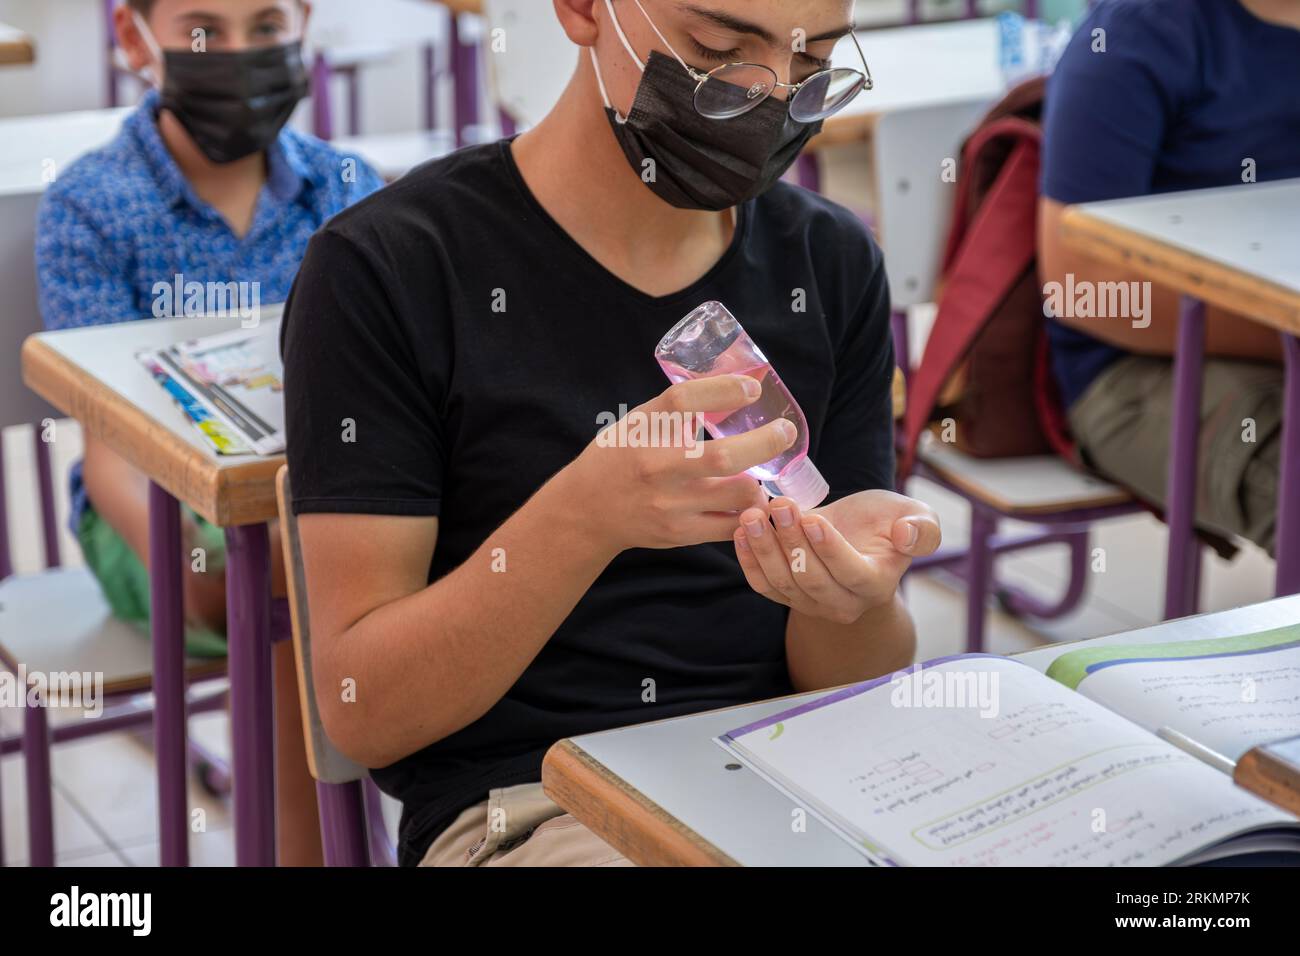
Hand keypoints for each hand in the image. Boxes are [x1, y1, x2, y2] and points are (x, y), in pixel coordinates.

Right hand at [566, 375, 796, 552]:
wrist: (587, 510)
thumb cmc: (620, 456)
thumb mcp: (639, 421)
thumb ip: (678, 408)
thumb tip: (734, 382)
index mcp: (643, 428)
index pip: (685, 400)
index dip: (724, 389)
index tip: (752, 388)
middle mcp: (655, 465)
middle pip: (722, 457)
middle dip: (765, 443)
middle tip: (784, 432)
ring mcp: (668, 504)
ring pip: (737, 494)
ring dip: (760, 482)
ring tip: (764, 473)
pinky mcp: (679, 533)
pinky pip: (731, 525)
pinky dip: (749, 512)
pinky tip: (751, 502)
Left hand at [733, 489, 940, 623]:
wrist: (859, 537)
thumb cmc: (888, 523)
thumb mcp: (918, 517)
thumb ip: (923, 530)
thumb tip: (906, 536)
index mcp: (877, 584)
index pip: (852, 574)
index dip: (830, 550)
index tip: (811, 519)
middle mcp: (845, 603)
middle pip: (812, 580)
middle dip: (791, 543)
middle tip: (778, 506)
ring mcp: (812, 604)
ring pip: (783, 584)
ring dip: (764, 549)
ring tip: (752, 515)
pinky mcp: (788, 597)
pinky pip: (764, 586)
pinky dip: (749, 561)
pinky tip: (739, 532)